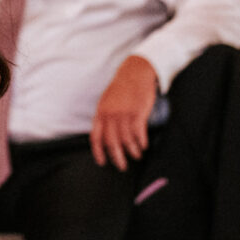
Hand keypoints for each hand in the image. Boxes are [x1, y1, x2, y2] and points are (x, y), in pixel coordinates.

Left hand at [91, 55, 157, 170]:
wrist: (135, 72)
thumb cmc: (121, 87)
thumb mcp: (106, 100)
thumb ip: (104, 117)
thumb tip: (103, 135)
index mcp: (101, 112)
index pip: (96, 137)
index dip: (98, 152)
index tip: (102, 162)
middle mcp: (111, 115)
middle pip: (112, 142)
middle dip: (117, 158)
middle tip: (122, 166)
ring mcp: (124, 114)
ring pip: (126, 140)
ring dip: (132, 151)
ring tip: (136, 155)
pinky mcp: (138, 113)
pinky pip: (138, 133)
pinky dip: (141, 142)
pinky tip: (143, 146)